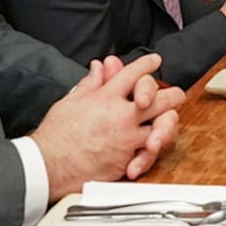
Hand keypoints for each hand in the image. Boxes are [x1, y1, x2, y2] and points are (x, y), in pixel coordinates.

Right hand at [32, 54, 184, 200]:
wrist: (49, 165)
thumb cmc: (56, 134)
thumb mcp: (70, 101)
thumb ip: (90, 83)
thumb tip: (98, 67)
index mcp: (106, 98)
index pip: (133, 74)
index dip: (146, 64)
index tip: (154, 60)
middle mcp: (121, 116)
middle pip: (159, 99)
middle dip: (172, 94)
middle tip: (176, 93)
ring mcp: (127, 139)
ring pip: (161, 127)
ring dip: (168, 123)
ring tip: (170, 119)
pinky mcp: (127, 160)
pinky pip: (148, 153)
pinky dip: (151, 150)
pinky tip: (153, 145)